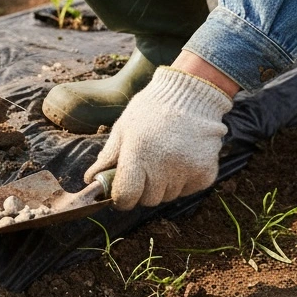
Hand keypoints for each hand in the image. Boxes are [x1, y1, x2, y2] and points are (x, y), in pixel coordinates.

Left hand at [84, 66, 232, 209]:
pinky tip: (182, 158)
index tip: (121, 191)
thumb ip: (108, 157)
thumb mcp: (123, 128)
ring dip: (163, 185)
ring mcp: (187, 171)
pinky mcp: (206, 173)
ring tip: (165, 157)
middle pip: (148, 200)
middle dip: (143, 189)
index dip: (121, 198)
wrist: (190, 96)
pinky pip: (188, 190)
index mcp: (138, 154)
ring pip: (168, 196)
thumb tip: (90, 180)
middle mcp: (163, 166)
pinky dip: (183, 181)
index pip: (126, 196)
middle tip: (146, 167)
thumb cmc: (150, 110)